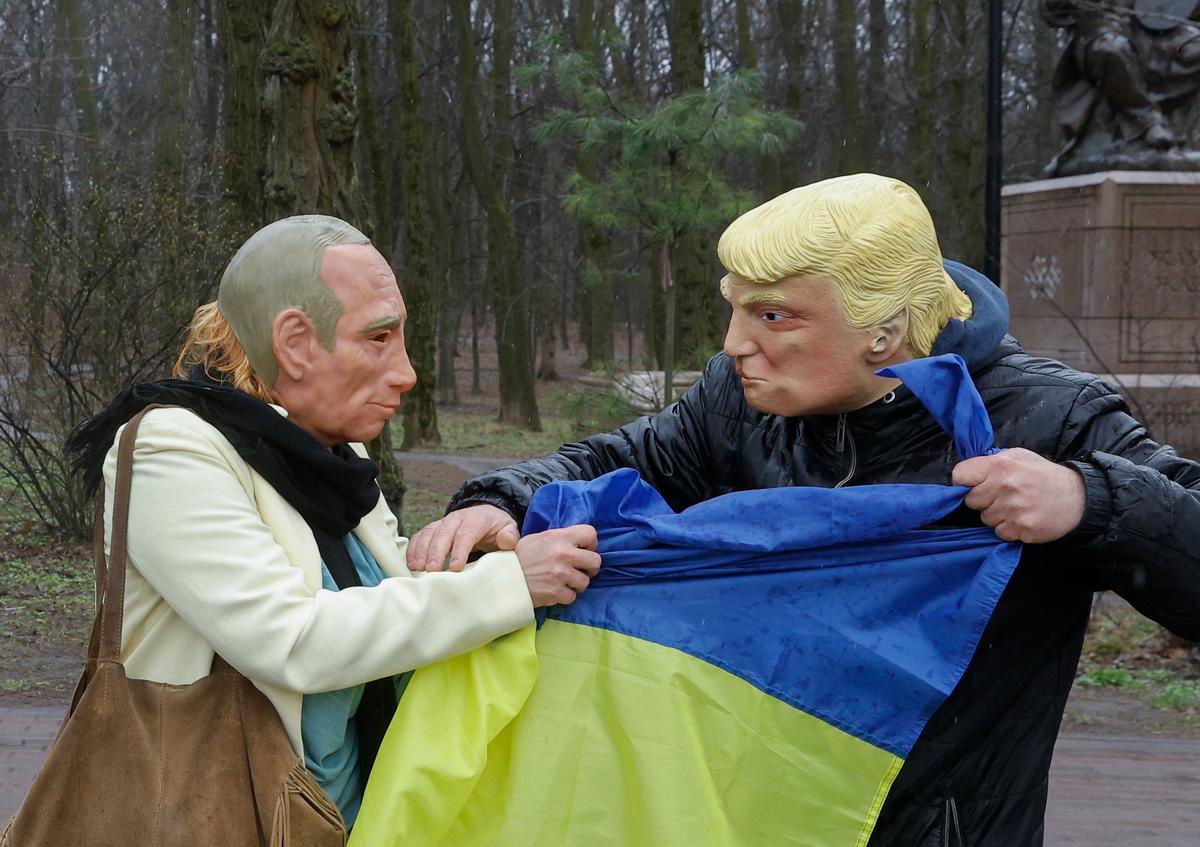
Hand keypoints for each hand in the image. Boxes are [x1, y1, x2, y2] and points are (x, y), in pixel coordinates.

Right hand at [407, 504, 519, 571]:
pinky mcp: (433, 529)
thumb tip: (506, 540)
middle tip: (432, 570)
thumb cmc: (496, 528)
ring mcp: (442, 523)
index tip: (455, 567)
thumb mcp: (508, 529)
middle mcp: (456, 519)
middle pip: (444, 533)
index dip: (460, 549)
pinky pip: (420, 536)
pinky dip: (413, 549)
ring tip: (417, 568)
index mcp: (476, 520)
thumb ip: (509, 535)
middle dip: (436, 551)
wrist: (486, 515)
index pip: (466, 533)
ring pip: (429, 533)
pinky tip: (410, 564)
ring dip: (421, 550)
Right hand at [515, 524, 601, 607]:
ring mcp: (561, 574)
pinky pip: (572, 597)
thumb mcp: (539, 539)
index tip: (584, 550)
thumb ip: (559, 539)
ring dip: (576, 584)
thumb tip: (578, 543)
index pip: (591, 534)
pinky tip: (554, 591)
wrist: (503, 578)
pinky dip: (565, 596)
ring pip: (585, 582)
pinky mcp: (556, 592)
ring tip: (563, 582)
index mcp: (559, 537)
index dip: (591, 544)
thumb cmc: (520, 557)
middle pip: (595, 561)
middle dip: (589, 568)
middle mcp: (563, 554)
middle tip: (579, 570)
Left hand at [952, 448, 1084, 542]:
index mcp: (1001, 465)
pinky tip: (1021, 518)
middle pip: (970, 500)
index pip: (960, 475)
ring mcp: (1012, 510)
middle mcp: (1004, 486)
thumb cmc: (1043, 475)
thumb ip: (992, 462)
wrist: (1077, 498)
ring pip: (984, 518)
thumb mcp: (1018, 457)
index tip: (971, 484)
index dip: (963, 481)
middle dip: (981, 500)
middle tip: (999, 496)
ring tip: (1015, 506)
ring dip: (996, 515)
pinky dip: (1008, 528)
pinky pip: (999, 532)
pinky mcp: (1021, 529)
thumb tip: (967, 473)